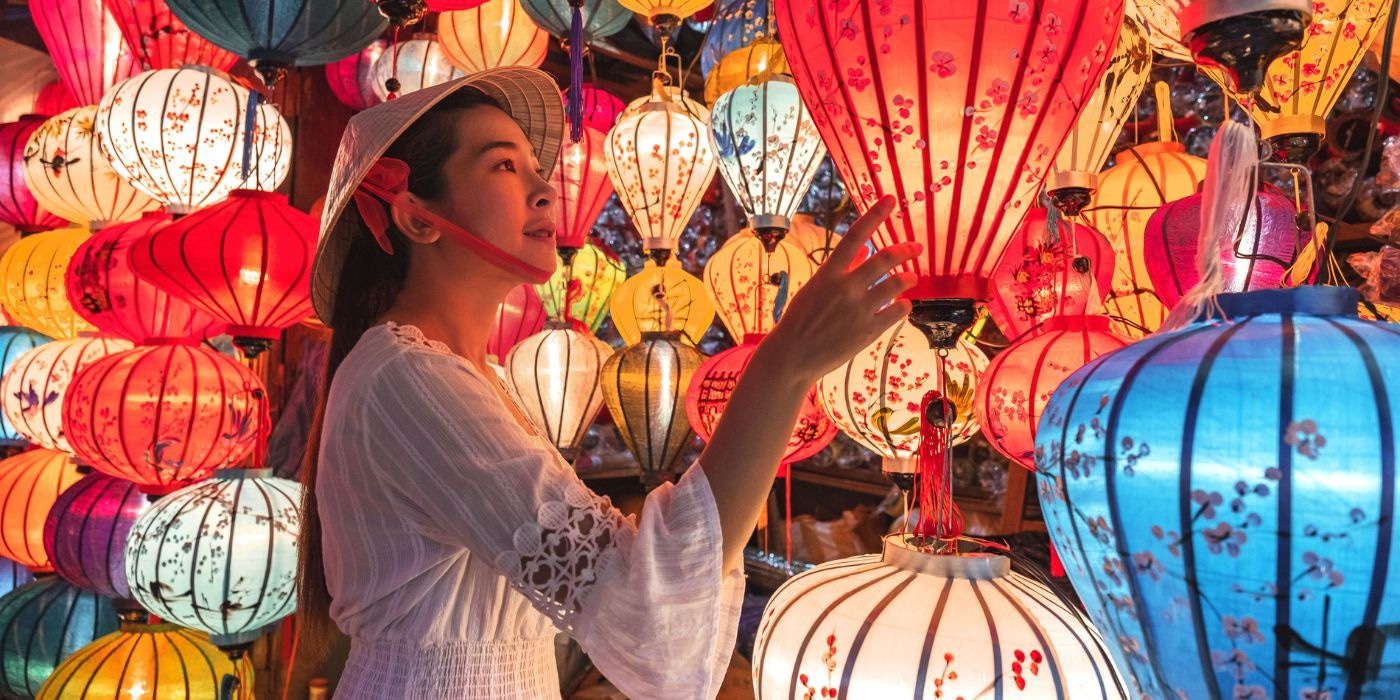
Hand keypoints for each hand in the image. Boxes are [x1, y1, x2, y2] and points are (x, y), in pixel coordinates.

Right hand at [761, 196, 920, 382]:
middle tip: (916, 246)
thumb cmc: (800, 319)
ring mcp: (859, 309)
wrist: (793, 356)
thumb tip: (863, 249)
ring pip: (896, 284)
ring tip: (912, 278)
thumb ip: (841, 268)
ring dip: (908, 278)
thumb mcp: (815, 288)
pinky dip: (904, 305)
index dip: (874, 214)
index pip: (855, 235)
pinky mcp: (869, 331)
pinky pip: (897, 311)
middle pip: (885, 258)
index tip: (890, 199)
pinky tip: (902, 305)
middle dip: (906, 249)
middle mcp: (846, 287)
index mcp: (829, 273)